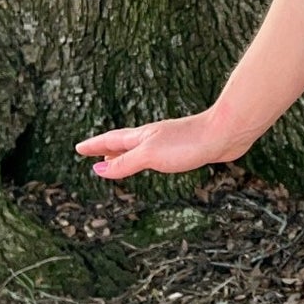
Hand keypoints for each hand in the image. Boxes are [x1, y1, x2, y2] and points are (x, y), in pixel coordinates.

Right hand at [74, 108, 244, 180]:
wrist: (225, 133)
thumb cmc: (188, 143)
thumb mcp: (150, 156)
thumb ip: (125, 163)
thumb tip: (98, 170)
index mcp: (142, 137)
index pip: (111, 141)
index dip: (94, 146)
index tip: (78, 148)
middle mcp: (153, 137)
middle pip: (124, 143)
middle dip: (106, 150)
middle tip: (92, 155)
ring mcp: (170, 142)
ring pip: (140, 149)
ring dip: (125, 155)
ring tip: (116, 161)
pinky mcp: (186, 149)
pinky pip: (157, 155)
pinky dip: (146, 160)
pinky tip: (154, 163)